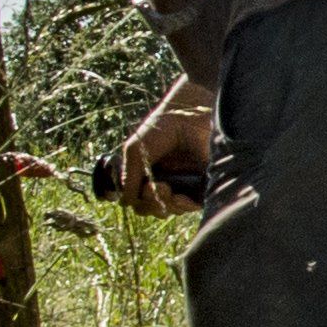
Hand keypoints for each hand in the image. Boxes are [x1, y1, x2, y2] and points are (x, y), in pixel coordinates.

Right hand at [105, 80, 216, 214]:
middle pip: (152, 209)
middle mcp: (166, 181)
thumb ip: (129, 180)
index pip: (139, 201)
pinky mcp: (203, 184)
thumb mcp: (135, 153)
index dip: (137, 202)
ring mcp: (184, 184)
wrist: (188, 115)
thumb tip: (124, 204)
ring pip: (170, 210)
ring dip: (164, 205)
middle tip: (154, 188)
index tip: (140, 189)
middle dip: (149, 205)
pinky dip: (182, 206)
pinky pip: (191, 207)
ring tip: (165, 189)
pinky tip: (178, 197)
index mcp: (148, 173)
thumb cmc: (160, 129)